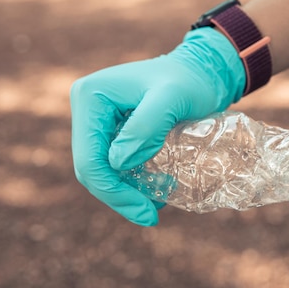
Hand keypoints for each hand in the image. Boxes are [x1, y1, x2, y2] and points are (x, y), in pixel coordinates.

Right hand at [70, 28, 244, 225]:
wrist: (202, 71)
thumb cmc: (191, 82)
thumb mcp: (172, 99)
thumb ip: (145, 128)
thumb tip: (116, 163)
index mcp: (90, 97)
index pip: (90, 158)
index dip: (113, 191)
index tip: (147, 212)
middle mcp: (86, 107)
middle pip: (91, 167)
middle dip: (119, 195)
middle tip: (151, 216)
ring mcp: (97, 119)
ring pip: (102, 169)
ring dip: (126, 191)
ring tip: (157, 203)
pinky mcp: (111, 128)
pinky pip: (114, 163)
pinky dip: (132, 180)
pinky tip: (157, 189)